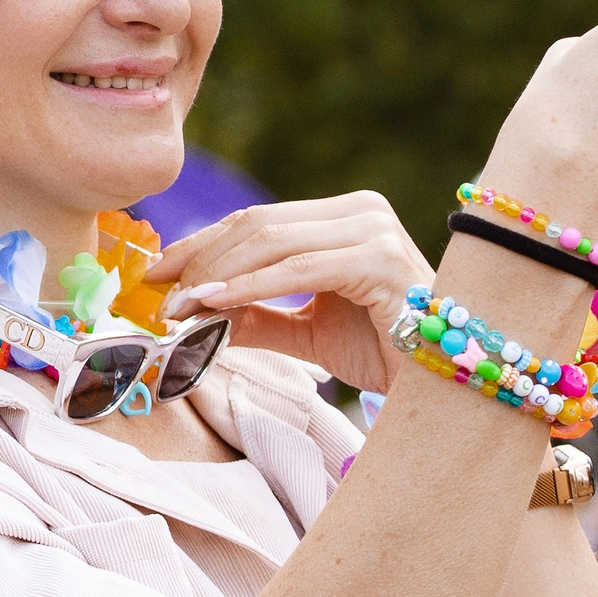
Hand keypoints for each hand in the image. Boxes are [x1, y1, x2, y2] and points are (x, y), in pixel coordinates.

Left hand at [155, 193, 433, 391]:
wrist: (440, 386)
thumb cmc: (383, 353)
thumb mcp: (305, 332)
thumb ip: (256, 315)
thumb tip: (196, 313)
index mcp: (345, 216)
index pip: (256, 220)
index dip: (201, 243)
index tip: (157, 272)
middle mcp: (361, 210)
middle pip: (257, 224)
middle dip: (200, 259)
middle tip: (160, 294)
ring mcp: (372, 230)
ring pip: (270, 242)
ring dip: (215, 275)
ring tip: (179, 306)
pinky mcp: (378, 259)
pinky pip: (297, 270)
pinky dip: (248, 286)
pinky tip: (213, 304)